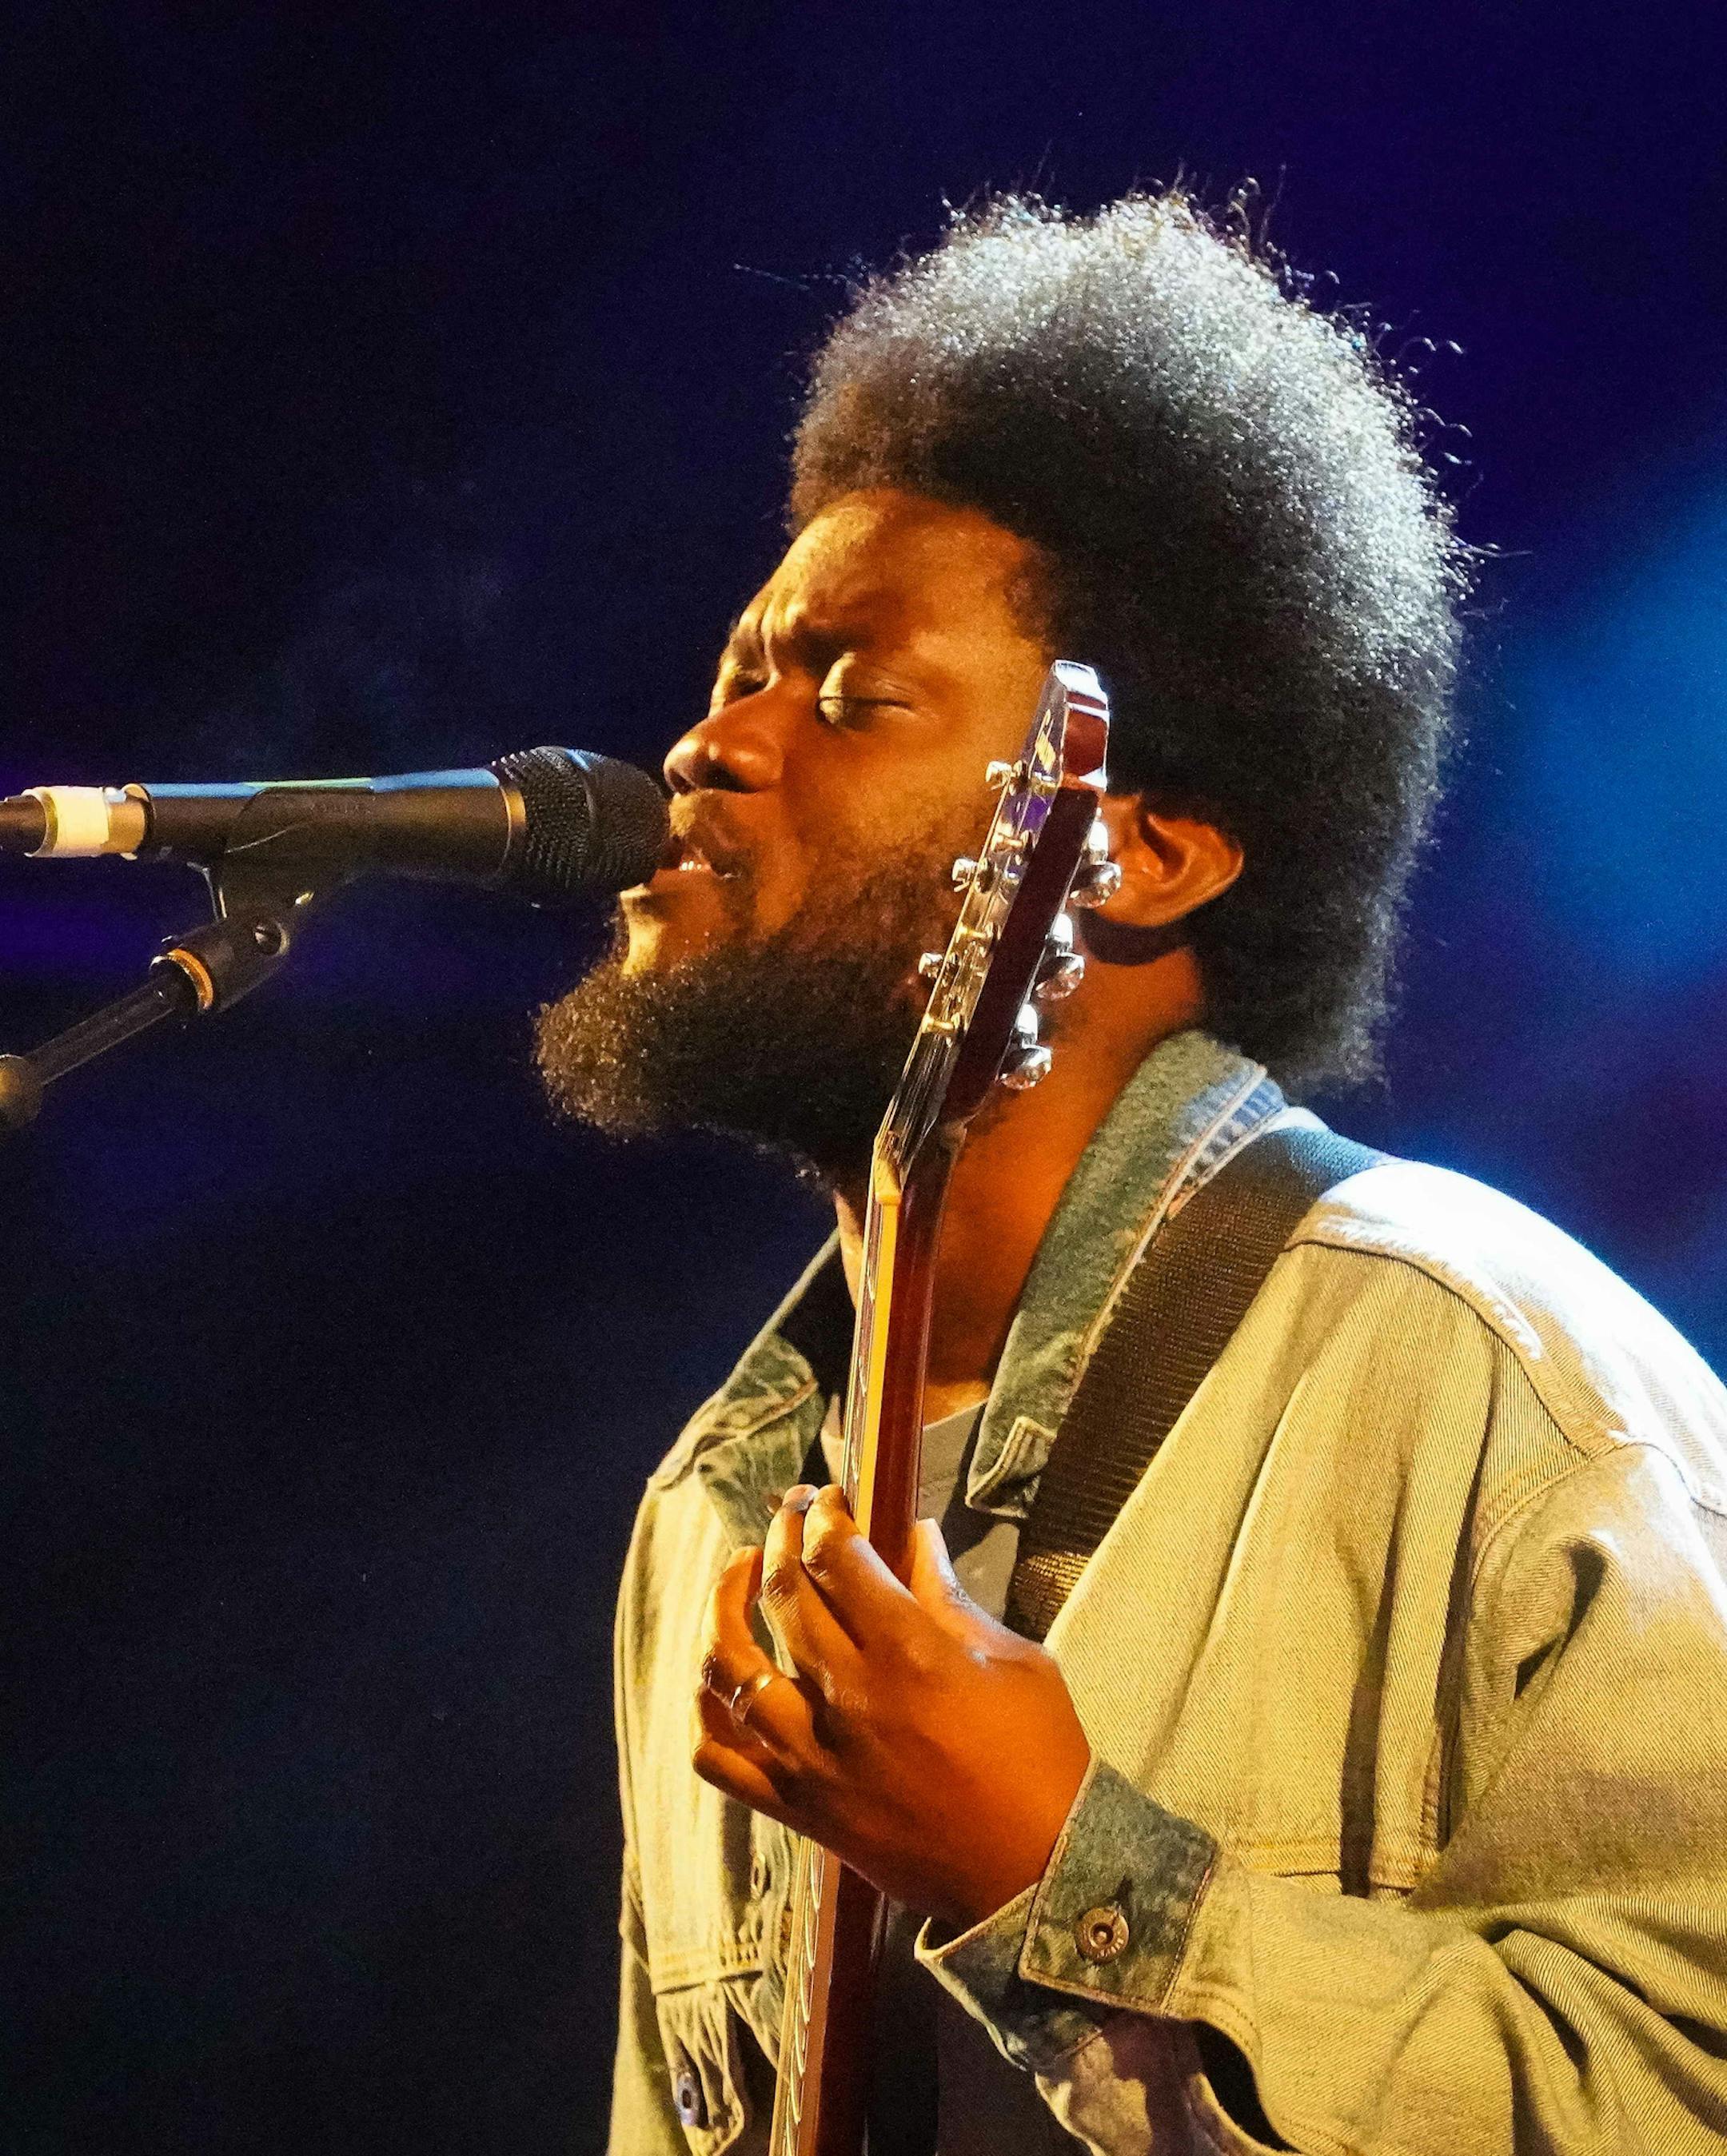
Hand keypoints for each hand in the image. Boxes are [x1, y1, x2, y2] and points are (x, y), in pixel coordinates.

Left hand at [692, 1483, 1092, 1928]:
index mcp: (907, 1654)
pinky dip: (709, 1715)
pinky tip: (724, 1681)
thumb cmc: (1039, 1760)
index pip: (837, 1557)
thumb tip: (916, 1539)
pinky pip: (721, 1760)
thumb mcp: (1015, 1661)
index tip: (829, 1501)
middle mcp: (847, 1698)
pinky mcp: (799, 1809)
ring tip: (741, 1579)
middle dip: (783, 1538)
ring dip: (725, 1608)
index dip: (826, 1516)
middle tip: (791, 1517)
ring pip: (731, 1668)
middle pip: (783, 1594)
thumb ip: (952, 1598)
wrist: (1034, 1875)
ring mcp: (812, 1758)